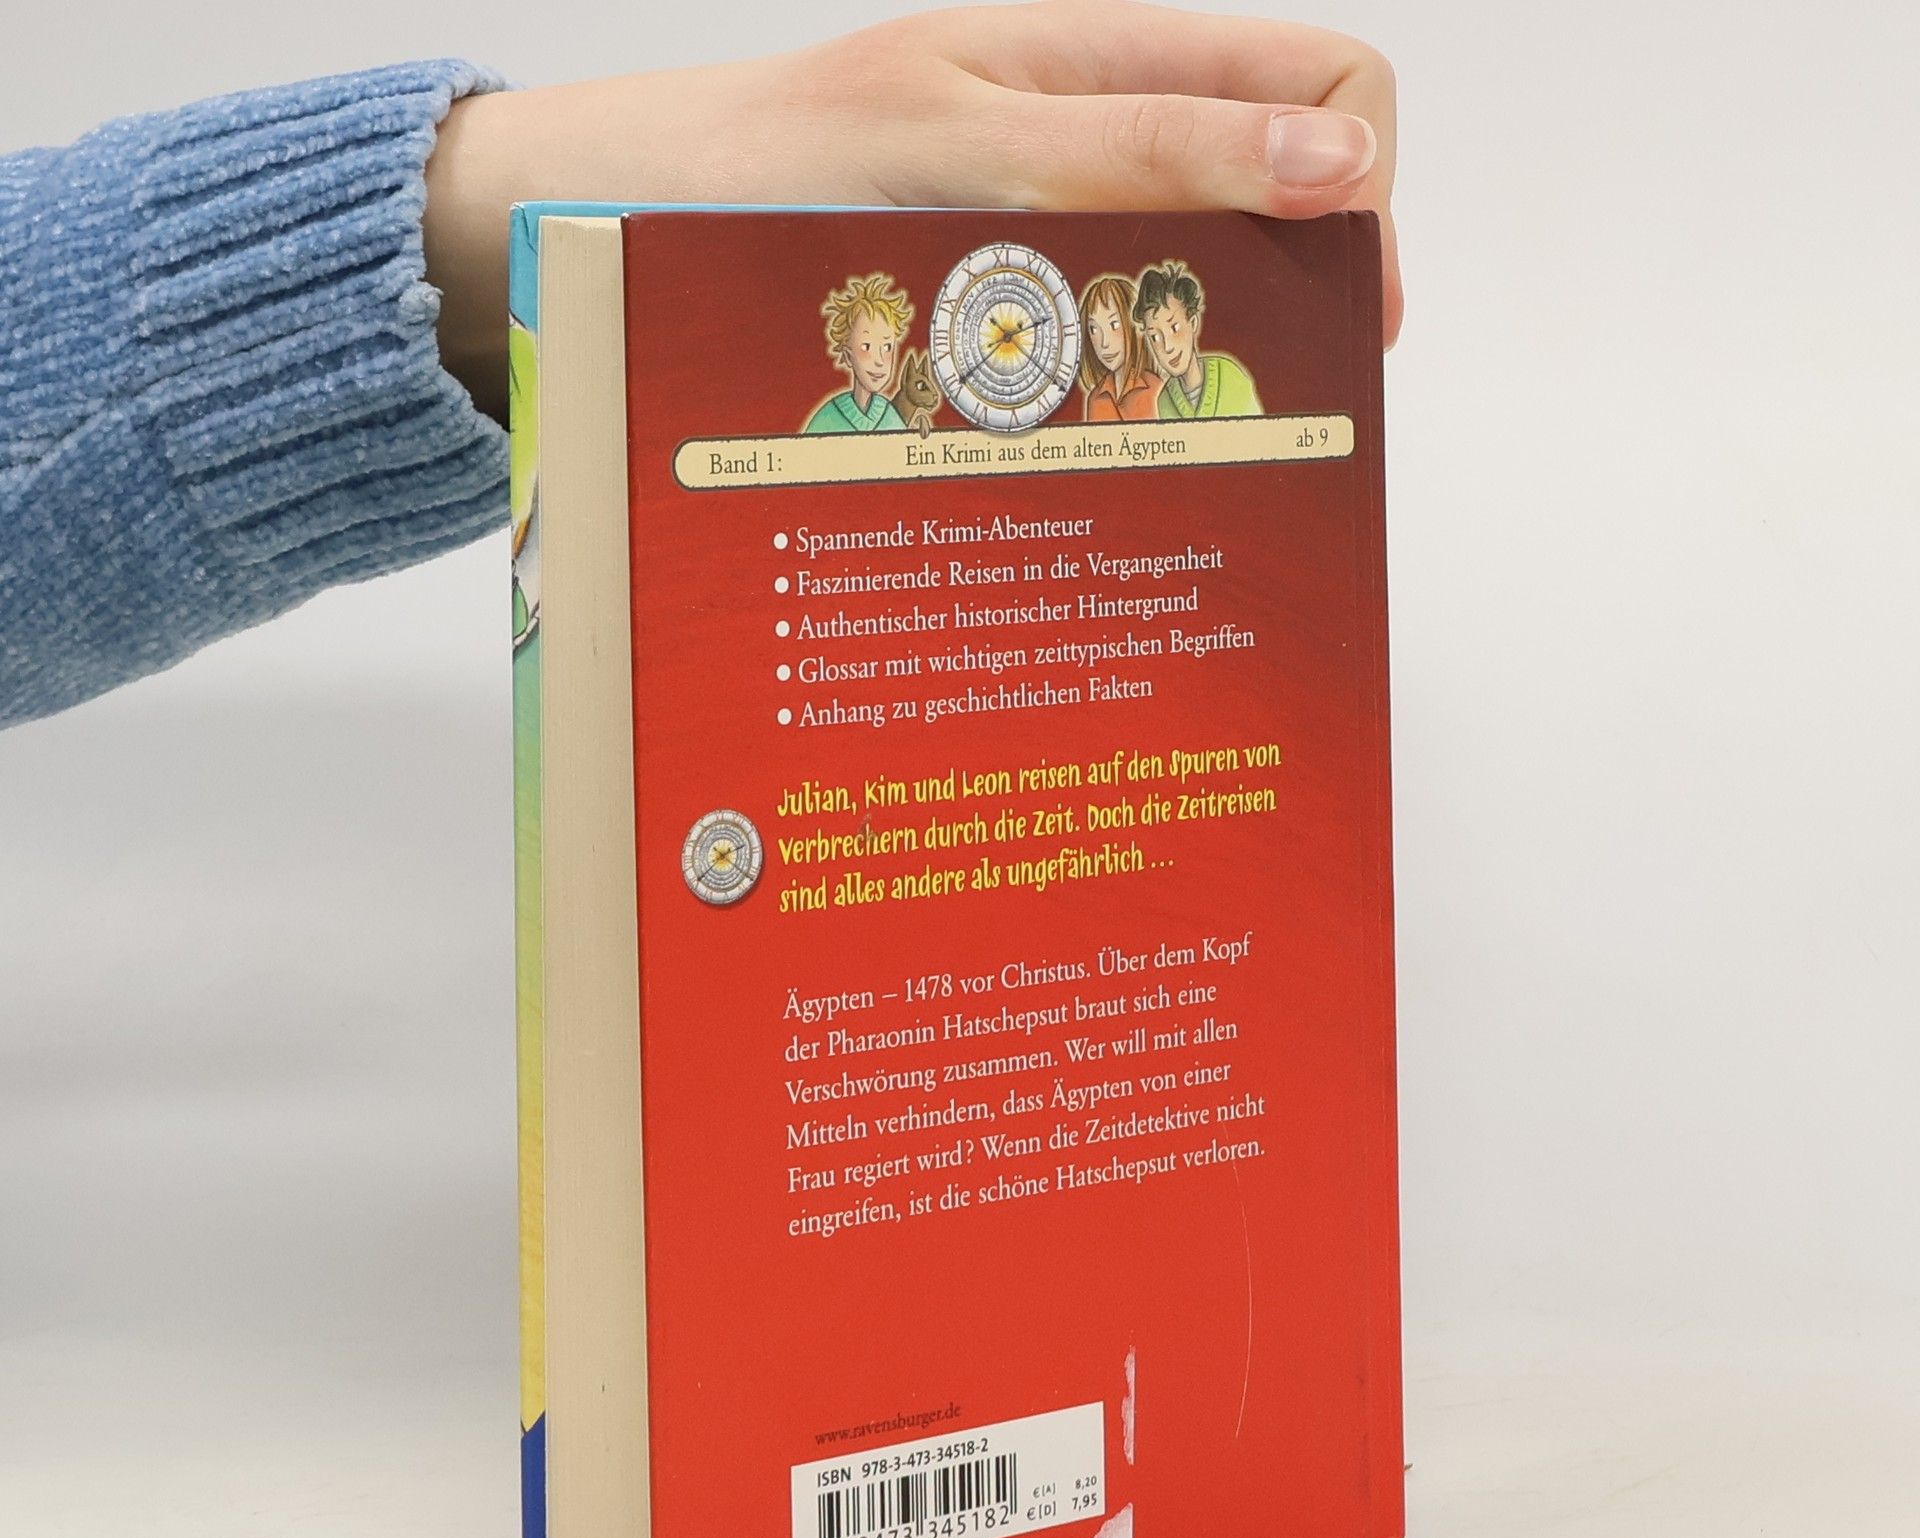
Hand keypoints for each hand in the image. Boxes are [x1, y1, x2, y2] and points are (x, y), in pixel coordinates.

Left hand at [425, 0, 1398, 418]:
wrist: (626, 225)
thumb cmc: (778, 167)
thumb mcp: (980, 144)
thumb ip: (1158, 148)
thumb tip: (1344, 159)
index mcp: (1112, 59)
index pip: (1326, 79)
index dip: (1363, 183)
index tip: (1342, 312)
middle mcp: (1096, 137)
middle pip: (1277, 190)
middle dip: (1297, 287)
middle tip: (1262, 402)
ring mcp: (1049, 223)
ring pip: (1196, 279)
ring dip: (1209, 354)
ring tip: (1173, 433)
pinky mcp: (1000, 303)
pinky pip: (1107, 338)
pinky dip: (1126, 389)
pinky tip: (1095, 437)